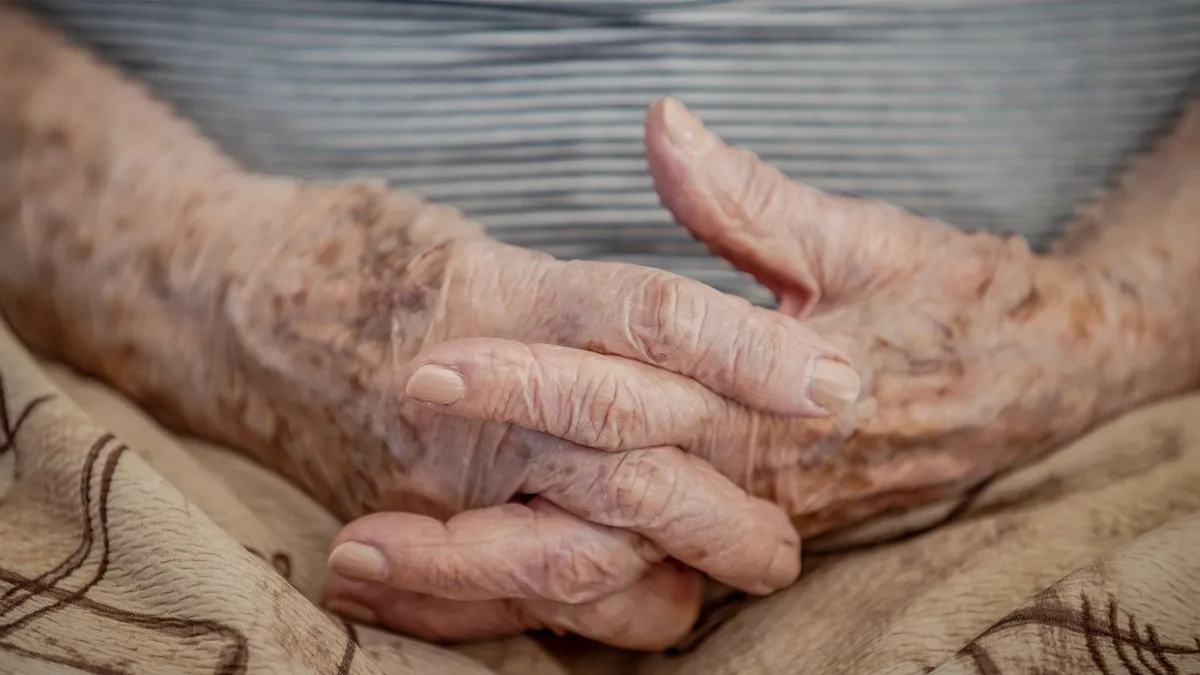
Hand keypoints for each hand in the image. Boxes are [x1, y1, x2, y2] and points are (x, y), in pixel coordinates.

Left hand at [334, 97, 1176, 638]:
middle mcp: (748, 486)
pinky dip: (533, 603)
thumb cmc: (955, 305)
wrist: (1039, 383)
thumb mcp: (864, 242)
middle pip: (590, 524)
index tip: (428, 371)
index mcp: (770, 408)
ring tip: (371, 579)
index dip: (523, 385)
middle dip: (469, 529)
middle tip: (352, 528)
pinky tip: (448, 597)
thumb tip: (663, 126)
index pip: (626, 404)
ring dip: (482, 592)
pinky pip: (624, 597)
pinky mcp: (733, 544)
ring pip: (597, 585)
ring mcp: (740, 528)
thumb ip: (753, 202)